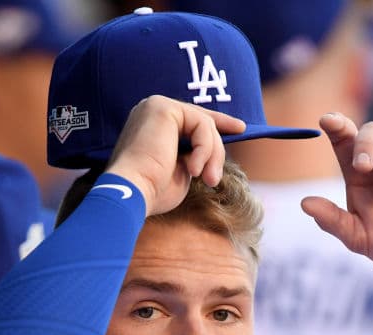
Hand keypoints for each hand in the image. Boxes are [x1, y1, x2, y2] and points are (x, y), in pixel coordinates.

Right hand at [105, 95, 245, 216]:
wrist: (132, 192)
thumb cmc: (152, 190)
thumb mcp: (181, 171)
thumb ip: (194, 156)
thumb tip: (213, 154)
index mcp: (152, 125)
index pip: (191, 120)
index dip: (218, 123)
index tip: (240, 129)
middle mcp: (151, 110)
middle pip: (201, 122)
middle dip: (216, 150)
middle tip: (213, 180)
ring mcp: (156, 105)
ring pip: (204, 124)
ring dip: (212, 155)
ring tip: (207, 180)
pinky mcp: (163, 107)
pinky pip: (201, 124)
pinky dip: (204, 150)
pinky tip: (193, 169)